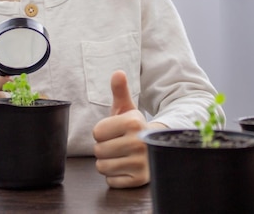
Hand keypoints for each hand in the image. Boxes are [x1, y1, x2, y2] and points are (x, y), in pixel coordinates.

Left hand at [92, 70, 149, 187]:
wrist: (157, 148)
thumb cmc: (134, 128)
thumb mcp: (127, 108)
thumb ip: (120, 91)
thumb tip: (117, 72)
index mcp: (133, 122)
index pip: (96, 133)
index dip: (103, 133)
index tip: (115, 132)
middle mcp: (139, 142)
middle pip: (98, 151)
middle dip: (104, 148)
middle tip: (118, 145)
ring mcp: (141, 163)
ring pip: (102, 167)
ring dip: (108, 162)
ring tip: (121, 155)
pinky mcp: (140, 180)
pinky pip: (111, 181)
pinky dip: (115, 176)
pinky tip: (126, 167)